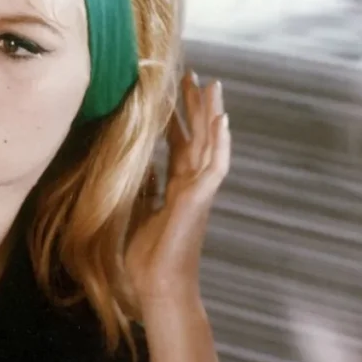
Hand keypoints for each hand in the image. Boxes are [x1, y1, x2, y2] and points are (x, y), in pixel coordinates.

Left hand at [125, 71, 230, 313]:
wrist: (158, 286)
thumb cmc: (148, 257)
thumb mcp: (138, 212)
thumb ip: (145, 187)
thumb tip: (140, 164)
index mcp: (176, 187)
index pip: (179, 144)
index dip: (177, 118)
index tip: (171, 93)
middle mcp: (191, 185)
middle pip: (197, 136)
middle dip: (195, 106)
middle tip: (193, 75)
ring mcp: (199, 191)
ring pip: (210, 144)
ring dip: (212, 114)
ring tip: (213, 86)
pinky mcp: (200, 200)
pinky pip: (216, 166)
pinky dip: (221, 143)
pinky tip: (223, 121)